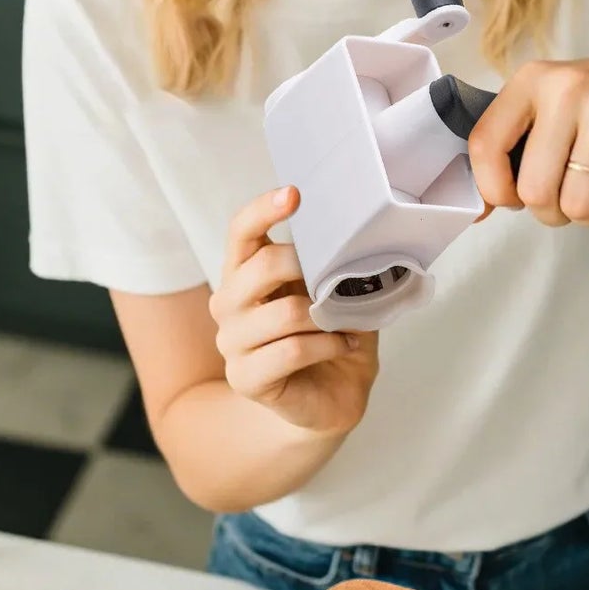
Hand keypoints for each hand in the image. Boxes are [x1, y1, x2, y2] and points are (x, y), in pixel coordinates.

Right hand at [211, 186, 380, 434]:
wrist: (333, 396)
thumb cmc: (331, 334)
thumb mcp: (335, 290)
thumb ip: (334, 263)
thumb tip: (360, 234)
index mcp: (245, 272)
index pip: (241, 231)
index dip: (263, 209)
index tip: (294, 194)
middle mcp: (228, 303)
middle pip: (261, 266)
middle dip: (308, 266)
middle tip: (340, 279)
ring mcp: (232, 342)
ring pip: (284, 313)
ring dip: (327, 317)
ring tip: (348, 323)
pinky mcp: (245, 378)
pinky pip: (291, 351)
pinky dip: (327, 345)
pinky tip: (344, 345)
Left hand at [468, 51, 588, 227]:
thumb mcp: (555, 104)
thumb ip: (514, 147)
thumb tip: (478, 209)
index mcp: (534, 79)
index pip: (485, 145)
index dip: (491, 188)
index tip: (509, 199)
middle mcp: (569, 88)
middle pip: (534, 190)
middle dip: (550, 211)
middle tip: (568, 194)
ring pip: (577, 205)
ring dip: (588, 214)